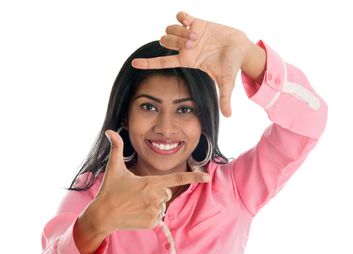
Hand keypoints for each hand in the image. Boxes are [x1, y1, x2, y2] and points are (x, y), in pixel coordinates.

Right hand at [86, 129, 210, 234]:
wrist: (103, 215)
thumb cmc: (110, 190)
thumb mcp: (114, 168)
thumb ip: (117, 148)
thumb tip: (110, 131)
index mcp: (151, 182)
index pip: (177, 178)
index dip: (194, 177)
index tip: (208, 177)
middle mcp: (156, 197)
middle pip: (166, 192)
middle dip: (156, 192)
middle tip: (138, 194)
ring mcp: (155, 211)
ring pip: (162, 205)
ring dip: (153, 204)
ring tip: (136, 204)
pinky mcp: (152, 223)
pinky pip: (158, 217)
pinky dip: (150, 215)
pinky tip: (137, 213)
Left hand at [131, 11, 254, 116]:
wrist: (240, 48)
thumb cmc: (231, 66)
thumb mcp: (227, 83)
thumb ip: (225, 99)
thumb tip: (228, 117)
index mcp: (187, 61)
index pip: (162, 63)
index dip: (148, 63)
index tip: (133, 63)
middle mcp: (185, 48)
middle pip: (165, 42)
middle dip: (175, 42)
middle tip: (193, 44)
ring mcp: (189, 34)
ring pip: (170, 29)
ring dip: (181, 31)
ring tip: (197, 35)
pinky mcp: (196, 22)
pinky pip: (180, 15)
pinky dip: (181, 16)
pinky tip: (189, 20)